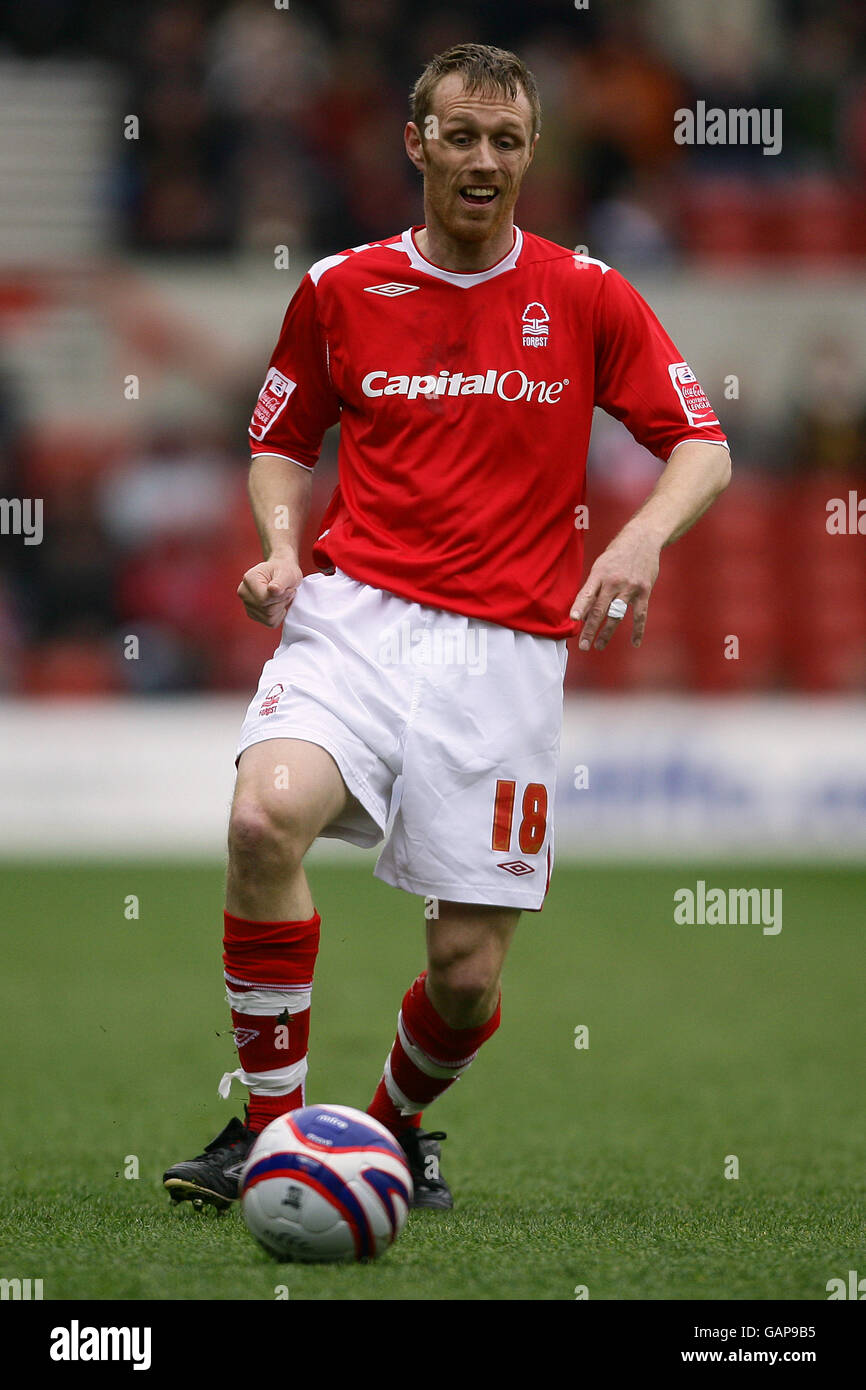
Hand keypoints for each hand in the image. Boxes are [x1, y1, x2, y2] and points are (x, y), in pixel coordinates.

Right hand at [237, 552, 302, 626]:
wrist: (281, 573)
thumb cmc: (284, 571)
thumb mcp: (286, 573)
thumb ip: (280, 581)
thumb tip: (273, 589)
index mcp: (249, 579)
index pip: (264, 599)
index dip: (281, 597)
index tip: (289, 588)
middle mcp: (244, 592)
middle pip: (267, 610)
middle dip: (282, 602)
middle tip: (288, 592)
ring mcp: (247, 605)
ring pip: (269, 618)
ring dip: (281, 608)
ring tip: (283, 596)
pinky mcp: (253, 614)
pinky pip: (270, 622)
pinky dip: (279, 615)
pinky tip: (279, 604)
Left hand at [570, 528, 659, 650]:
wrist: (642, 539)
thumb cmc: (617, 555)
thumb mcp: (600, 565)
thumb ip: (593, 587)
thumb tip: (583, 612)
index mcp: (599, 574)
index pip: (587, 593)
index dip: (579, 607)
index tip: (573, 619)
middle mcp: (614, 582)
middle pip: (600, 609)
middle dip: (590, 629)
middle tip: (583, 645)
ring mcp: (630, 588)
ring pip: (616, 615)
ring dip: (607, 633)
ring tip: (598, 645)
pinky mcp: (644, 591)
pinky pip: (640, 615)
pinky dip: (638, 630)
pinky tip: (634, 643)